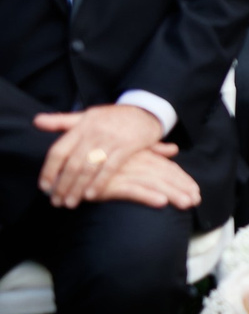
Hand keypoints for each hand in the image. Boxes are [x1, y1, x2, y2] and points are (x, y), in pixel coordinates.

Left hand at [35, 103, 164, 206]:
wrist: (147, 110)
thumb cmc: (113, 116)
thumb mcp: (87, 115)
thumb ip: (61, 121)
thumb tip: (36, 121)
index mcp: (81, 126)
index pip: (58, 150)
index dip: (49, 170)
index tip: (44, 186)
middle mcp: (94, 132)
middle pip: (72, 163)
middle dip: (62, 185)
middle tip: (56, 201)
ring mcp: (111, 139)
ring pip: (89, 168)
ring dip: (77, 188)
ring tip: (71, 202)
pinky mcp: (128, 146)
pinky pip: (110, 167)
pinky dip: (99, 182)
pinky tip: (91, 195)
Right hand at [101, 146, 199, 209]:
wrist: (68, 167)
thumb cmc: (100, 160)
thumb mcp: (129, 153)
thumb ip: (152, 150)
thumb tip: (174, 149)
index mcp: (141, 155)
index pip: (167, 167)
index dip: (182, 179)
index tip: (196, 191)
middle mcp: (134, 162)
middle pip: (163, 175)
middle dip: (181, 187)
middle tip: (196, 200)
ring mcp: (122, 173)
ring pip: (152, 183)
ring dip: (171, 193)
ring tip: (186, 203)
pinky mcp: (109, 184)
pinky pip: (131, 190)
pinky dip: (146, 195)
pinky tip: (160, 202)